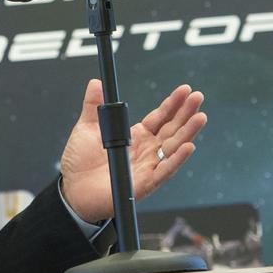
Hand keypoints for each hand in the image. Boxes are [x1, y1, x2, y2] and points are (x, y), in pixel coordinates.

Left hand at [60, 81, 206, 222]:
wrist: (72, 190)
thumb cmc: (80, 162)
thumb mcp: (87, 128)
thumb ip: (94, 106)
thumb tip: (96, 82)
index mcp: (136, 136)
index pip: (160, 117)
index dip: (172, 103)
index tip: (185, 89)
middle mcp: (146, 150)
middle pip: (171, 129)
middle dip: (186, 113)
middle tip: (198, 97)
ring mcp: (147, 166)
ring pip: (173, 148)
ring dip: (188, 133)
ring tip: (200, 117)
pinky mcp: (145, 183)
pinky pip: (164, 171)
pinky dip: (177, 160)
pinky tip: (188, 147)